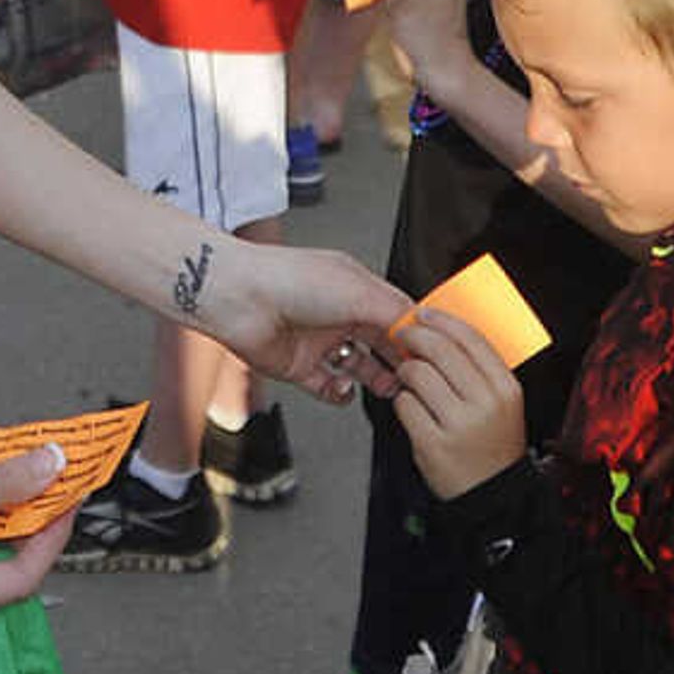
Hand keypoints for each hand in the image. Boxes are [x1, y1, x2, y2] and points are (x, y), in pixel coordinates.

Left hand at [196, 239, 415, 405]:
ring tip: (388, 388)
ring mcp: (318, 340)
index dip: (415, 335)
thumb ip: (395, 313)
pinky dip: (339, 393)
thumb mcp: (358, 291)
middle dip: (400, 360)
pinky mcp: (299, 365)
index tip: (433, 355)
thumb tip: (423, 331)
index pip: (396, 314)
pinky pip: (327, 387)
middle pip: (381, 342)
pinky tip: (343, 387)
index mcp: (355, 287)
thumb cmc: (291, 280)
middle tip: (416, 377)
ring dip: (376, 379)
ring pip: (358, 366)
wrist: (239, 298)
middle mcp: (338, 312)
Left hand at [386, 310, 528, 495]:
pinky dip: (403, 401)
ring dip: (406, 371)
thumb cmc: (493, 446)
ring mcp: (459, 425)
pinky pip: (405, 404)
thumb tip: (445, 331)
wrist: (492, 495)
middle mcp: (485, 404)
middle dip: (414, 337)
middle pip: (440, 350)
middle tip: (404, 337)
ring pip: (417, 374)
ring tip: (410, 379)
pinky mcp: (433, 443)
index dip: (442, 320)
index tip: (424, 314)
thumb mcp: (502, 403)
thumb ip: (480, 369)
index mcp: (505, 389)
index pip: (471, 338)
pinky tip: (413, 407)